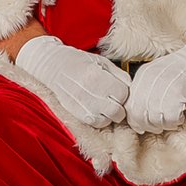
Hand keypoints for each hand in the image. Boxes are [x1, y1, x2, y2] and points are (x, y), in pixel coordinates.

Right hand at [14, 37, 129, 128]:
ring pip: (108, 120)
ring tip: (106, 103)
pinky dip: (101, 119)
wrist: (53, 66)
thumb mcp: (102, 61)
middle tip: (115, 98)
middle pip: (118, 112)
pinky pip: (96, 124)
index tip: (120, 88)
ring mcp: (82, 106)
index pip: (123, 94)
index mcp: (97, 77)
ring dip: (111, 114)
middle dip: (121, 106)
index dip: (125, 92)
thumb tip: (132, 87)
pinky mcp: (76, 114)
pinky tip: (98, 109)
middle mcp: (89, 94)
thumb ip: (119, 75)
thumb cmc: (79, 61)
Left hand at [127, 35, 185, 131]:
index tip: (146, 124)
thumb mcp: (158, 76)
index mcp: (142, 76)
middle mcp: (149, 81)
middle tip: (162, 124)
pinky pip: (170, 118)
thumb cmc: (185, 69)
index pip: (129, 107)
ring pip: (154, 119)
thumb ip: (146, 92)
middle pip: (139, 115)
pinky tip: (181, 114)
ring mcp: (163, 87)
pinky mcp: (177, 93)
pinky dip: (176, 121)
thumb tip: (137, 117)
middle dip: (150, 125)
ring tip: (174, 118)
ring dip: (165, 124)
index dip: (136, 120)